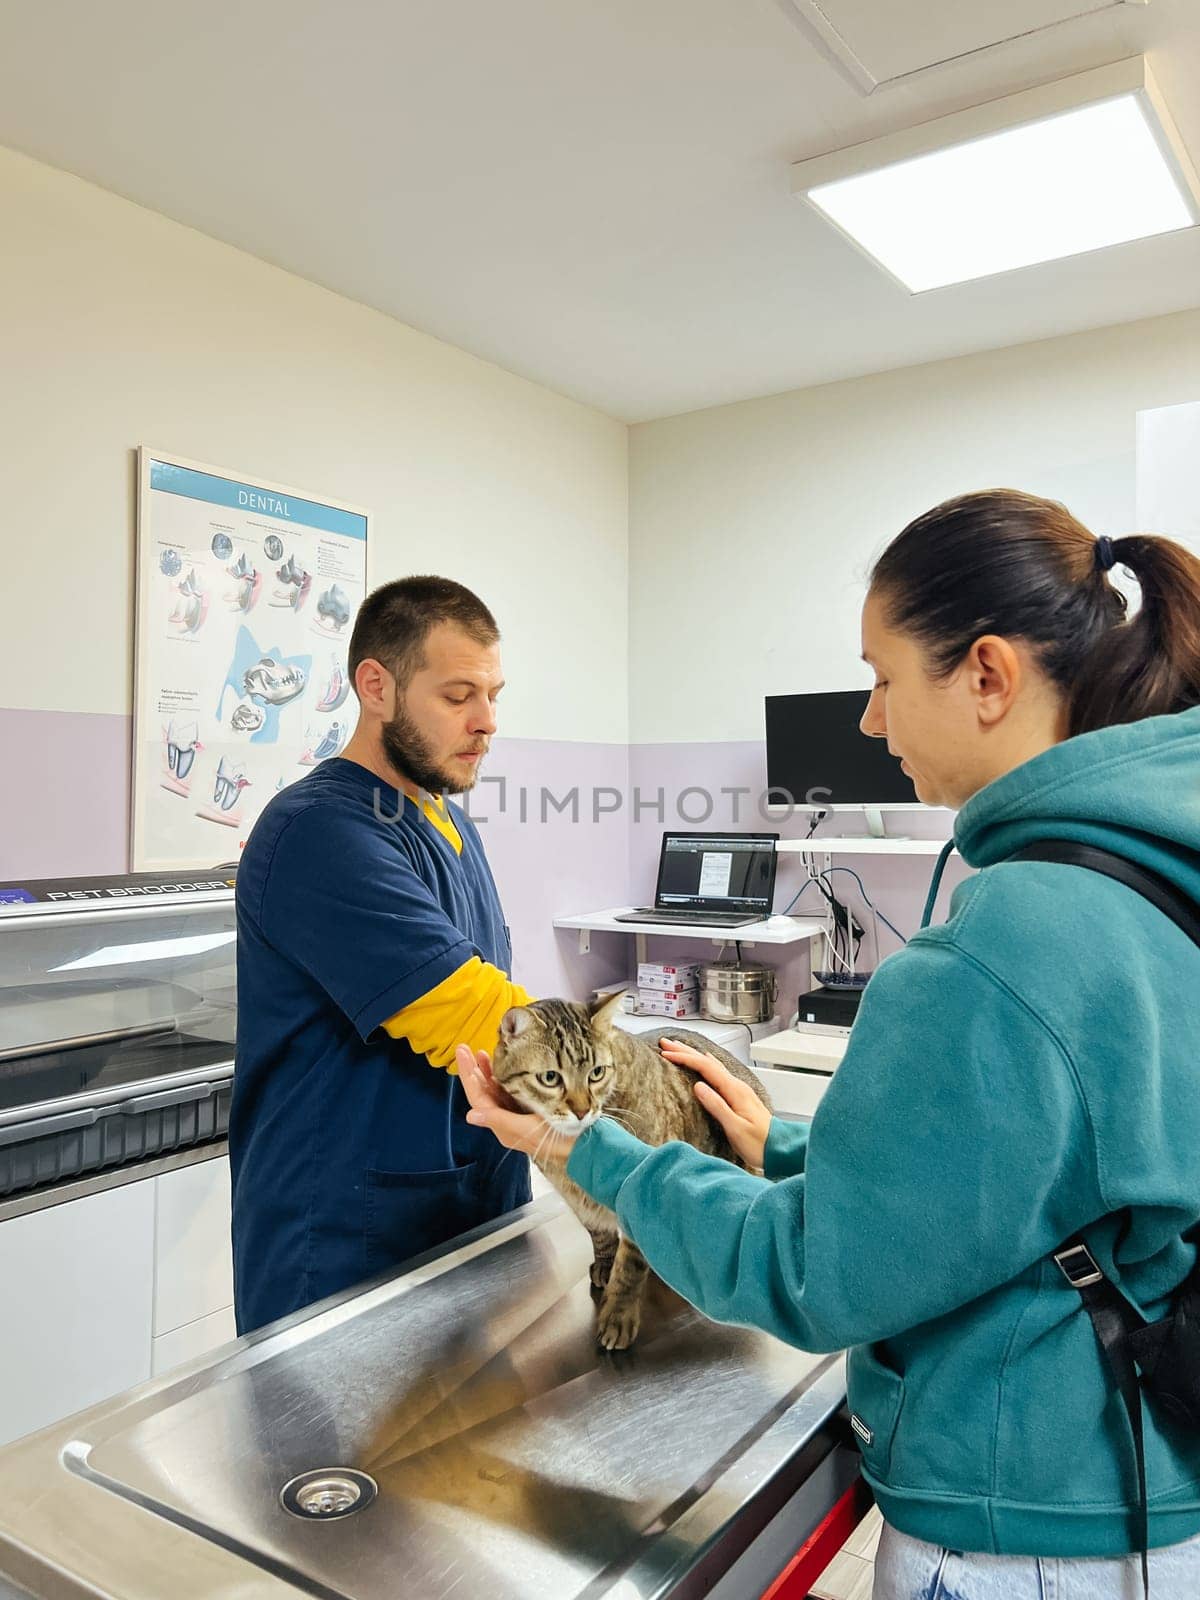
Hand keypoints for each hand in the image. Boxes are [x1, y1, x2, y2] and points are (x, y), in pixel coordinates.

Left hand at [456, 1045, 574, 1164]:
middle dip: (473, 1071)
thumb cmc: (558, 1140)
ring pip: (496, 1091)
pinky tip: (503, 1067)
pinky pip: (510, 1092)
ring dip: (487, 1072)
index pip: (478, 1098)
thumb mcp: (527, 1129)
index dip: (468, 1076)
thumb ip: (500, 1120)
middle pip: (484, 1093)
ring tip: (481, 1054)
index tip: (463, 1054)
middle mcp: (507, 1121)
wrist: (585, 1147)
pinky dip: (504, 1078)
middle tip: (465, 1049)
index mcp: (503, 1127)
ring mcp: (518, 1115)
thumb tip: (471, 1116)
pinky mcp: (530, 1111)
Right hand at [659, 1038, 770, 1169]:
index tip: (667, 1054)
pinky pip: (718, 1073)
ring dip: (694, 1056)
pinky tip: (706, 1062)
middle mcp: (738, 1086)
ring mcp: (739, 1090)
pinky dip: (706, 1065)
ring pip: (713, 1066)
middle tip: (666, 1043)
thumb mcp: (735, 1128)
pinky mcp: (739, 1096)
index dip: (685, 1059)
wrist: (780, 1149)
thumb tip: (698, 1086)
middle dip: (686, 1051)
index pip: (705, 1067)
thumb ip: (717, 1106)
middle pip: (708, 1062)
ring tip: (680, 1049)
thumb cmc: (760, 1143)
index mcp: (735, 1091)